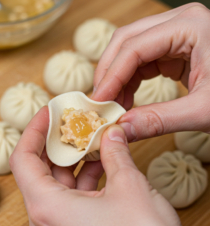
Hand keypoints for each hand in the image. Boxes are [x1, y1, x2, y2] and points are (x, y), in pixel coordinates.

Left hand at [10, 107, 209, 225]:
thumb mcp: (129, 183)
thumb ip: (115, 151)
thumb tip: (111, 132)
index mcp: (46, 208)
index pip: (22, 159)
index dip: (34, 130)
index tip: (50, 113)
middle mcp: (43, 224)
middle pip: (38, 172)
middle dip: (58, 144)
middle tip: (75, 123)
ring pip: (56, 187)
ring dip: (74, 163)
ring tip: (94, 142)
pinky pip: (68, 202)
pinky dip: (81, 182)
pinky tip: (102, 165)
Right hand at [92, 3, 209, 141]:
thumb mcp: (203, 110)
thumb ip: (159, 120)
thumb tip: (121, 130)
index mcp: (190, 27)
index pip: (134, 48)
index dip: (111, 77)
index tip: (98, 103)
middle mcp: (179, 24)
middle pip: (126, 42)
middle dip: (109, 74)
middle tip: (100, 103)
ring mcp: (176, 35)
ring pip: (130, 52)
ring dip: (117, 79)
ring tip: (113, 106)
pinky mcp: (174, 50)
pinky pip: (141, 62)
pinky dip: (129, 81)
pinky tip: (126, 100)